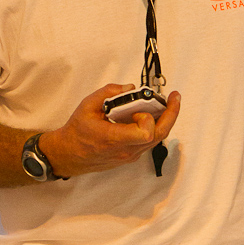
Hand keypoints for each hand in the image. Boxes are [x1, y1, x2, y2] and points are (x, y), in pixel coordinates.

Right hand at [41, 83, 180, 176]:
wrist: (68, 155)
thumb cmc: (77, 132)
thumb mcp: (87, 105)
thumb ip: (108, 92)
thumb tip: (130, 88)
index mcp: (113, 139)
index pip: (145, 133)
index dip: (147, 118)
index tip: (138, 109)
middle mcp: (125, 151)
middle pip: (159, 136)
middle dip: (171, 115)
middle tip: (175, 98)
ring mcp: (130, 155)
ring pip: (157, 139)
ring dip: (164, 120)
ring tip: (166, 103)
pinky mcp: (131, 156)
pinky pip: (150, 142)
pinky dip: (155, 127)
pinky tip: (152, 114)